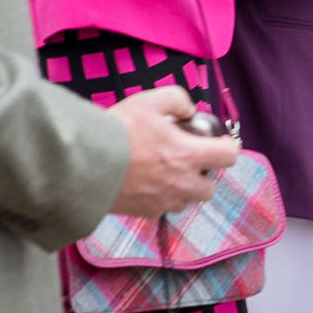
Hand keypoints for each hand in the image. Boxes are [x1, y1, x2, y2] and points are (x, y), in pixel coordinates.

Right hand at [108, 86, 240, 217]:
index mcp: (188, 155)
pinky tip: (147, 183)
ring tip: (166, 172)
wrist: (82, 162)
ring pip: (187, 201)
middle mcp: (182, 183)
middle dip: (205, 174)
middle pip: (211, 187)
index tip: (219, 142)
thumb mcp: (148, 101)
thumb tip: (188, 109)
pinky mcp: (146, 213)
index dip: (227, 147)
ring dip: (184, 189)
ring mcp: (164, 201)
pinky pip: (164, 208)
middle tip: (189, 160)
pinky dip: (162, 198)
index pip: (229, 157)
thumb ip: (177, 100)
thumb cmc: (116, 131)